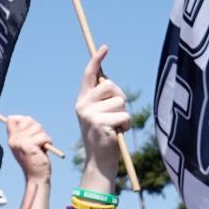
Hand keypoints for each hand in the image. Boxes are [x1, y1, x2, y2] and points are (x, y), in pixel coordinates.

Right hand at [5, 115, 52, 181]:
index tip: (30, 128)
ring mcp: (20, 142)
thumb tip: (27, 118)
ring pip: (37, 127)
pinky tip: (44, 150)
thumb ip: (24, 133)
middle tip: (38, 141)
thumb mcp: (26, 145)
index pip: (11, 119)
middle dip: (37, 128)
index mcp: (11, 139)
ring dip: (44, 136)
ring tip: (42, 147)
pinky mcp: (29, 146)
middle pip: (28, 119)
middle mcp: (14, 140)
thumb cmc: (34, 161)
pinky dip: (48, 141)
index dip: (22, 119)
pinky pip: (43, 136)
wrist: (36, 177)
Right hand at [75, 45, 129, 190]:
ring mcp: (89, 114)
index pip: (89, 75)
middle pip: (110, 85)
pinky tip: (118, 133)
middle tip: (116, 114)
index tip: (105, 47)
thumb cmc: (104, 136)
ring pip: (120, 101)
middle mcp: (82, 105)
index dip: (97, 60)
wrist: (99, 161)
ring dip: (124, 114)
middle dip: (120, 97)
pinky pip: (123, 115)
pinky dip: (126, 124)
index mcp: (82, 100)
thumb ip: (102, 99)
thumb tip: (108, 80)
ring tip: (116, 126)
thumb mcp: (100, 114)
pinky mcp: (99, 124)